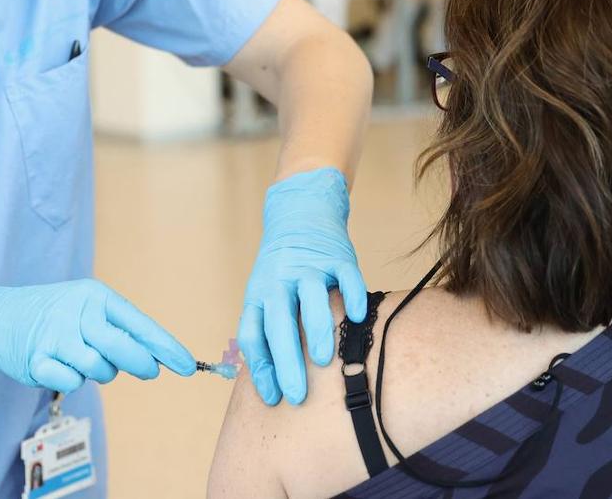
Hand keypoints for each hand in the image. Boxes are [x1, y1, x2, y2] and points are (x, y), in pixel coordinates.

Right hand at [0, 279, 195, 392]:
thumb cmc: (54, 314)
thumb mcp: (86, 307)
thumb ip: (118, 329)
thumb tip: (155, 357)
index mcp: (94, 296)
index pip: (139, 323)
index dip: (166, 347)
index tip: (189, 366)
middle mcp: (76, 312)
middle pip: (121, 347)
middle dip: (141, 364)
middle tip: (150, 371)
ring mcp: (55, 336)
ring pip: (98, 369)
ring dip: (101, 372)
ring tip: (87, 359)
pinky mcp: (37, 360)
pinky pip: (72, 382)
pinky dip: (73, 380)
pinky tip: (61, 366)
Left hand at [237, 167, 367, 405]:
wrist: (301, 212)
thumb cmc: (283, 268)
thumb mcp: (266, 293)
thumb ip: (270, 329)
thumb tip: (273, 381)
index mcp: (259, 295)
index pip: (253, 334)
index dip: (260, 367)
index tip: (272, 398)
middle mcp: (280, 280)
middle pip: (279, 322)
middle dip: (286, 361)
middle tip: (296, 395)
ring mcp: (309, 266)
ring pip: (310, 298)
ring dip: (314, 329)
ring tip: (322, 360)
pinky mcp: (337, 255)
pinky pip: (346, 276)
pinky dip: (351, 296)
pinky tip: (358, 318)